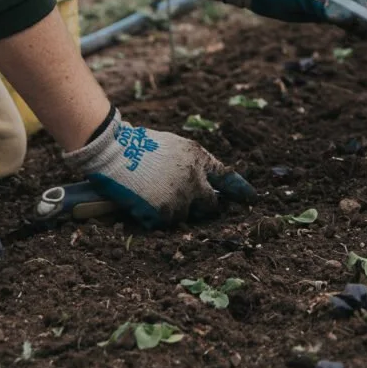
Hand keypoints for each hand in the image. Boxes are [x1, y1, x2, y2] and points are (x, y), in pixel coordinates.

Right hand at [62, 108, 255, 229]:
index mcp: (197, 158)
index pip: (225, 176)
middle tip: (187, 203)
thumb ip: (190, 162)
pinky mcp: (164, 212)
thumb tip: (201, 181)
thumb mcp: (173, 145)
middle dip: (201, 206)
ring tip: (152, 195)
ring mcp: (180, 197)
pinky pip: (164, 223)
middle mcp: (195, 178)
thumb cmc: (138, 144)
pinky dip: (153, 217)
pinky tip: (141, 202)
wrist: (114, 151)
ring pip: (184, 215)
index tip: (251, 197)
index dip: (239, 189)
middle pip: (210, 203)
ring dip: (172, 210)